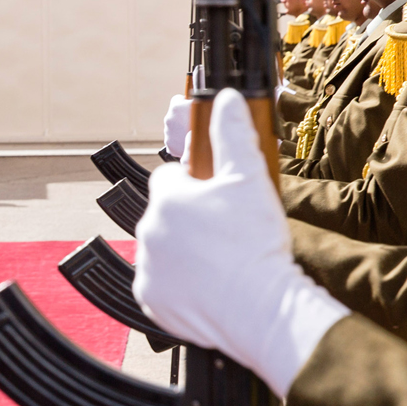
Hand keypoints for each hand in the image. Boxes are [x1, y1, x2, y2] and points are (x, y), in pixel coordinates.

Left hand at [133, 88, 348, 395]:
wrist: (260, 305)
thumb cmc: (254, 242)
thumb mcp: (251, 177)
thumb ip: (233, 133)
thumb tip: (227, 100)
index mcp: (166, 198)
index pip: (170, 177)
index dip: (197, 183)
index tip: (217, 196)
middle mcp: (147, 230)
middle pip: (166, 215)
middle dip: (191, 218)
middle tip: (226, 231)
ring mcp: (147, 267)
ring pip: (163, 249)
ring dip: (184, 251)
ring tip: (221, 259)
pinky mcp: (150, 299)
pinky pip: (161, 284)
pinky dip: (179, 284)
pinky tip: (208, 284)